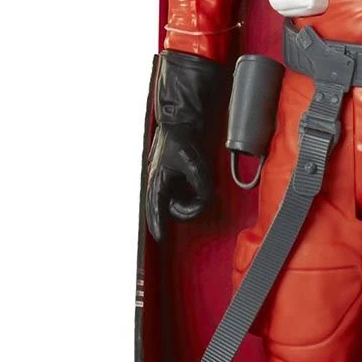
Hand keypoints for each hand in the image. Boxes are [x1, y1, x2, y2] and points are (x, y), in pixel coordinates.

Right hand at [145, 124, 213, 241]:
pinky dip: (188, 195)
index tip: (160, 238)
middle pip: (166, 209)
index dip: (158, 224)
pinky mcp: (170, 179)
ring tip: (200, 192)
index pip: (155, 208)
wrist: (178, 123)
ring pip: (173, 203)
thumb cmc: (180, 141)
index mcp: (157, 180)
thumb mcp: (194, 164)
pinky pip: (178, 195)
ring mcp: (162, 182)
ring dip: (187, 202)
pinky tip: (197, 187)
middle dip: (183, 211)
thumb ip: (200, 184)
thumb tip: (205, 199)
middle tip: (199, 204)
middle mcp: (157, 183)